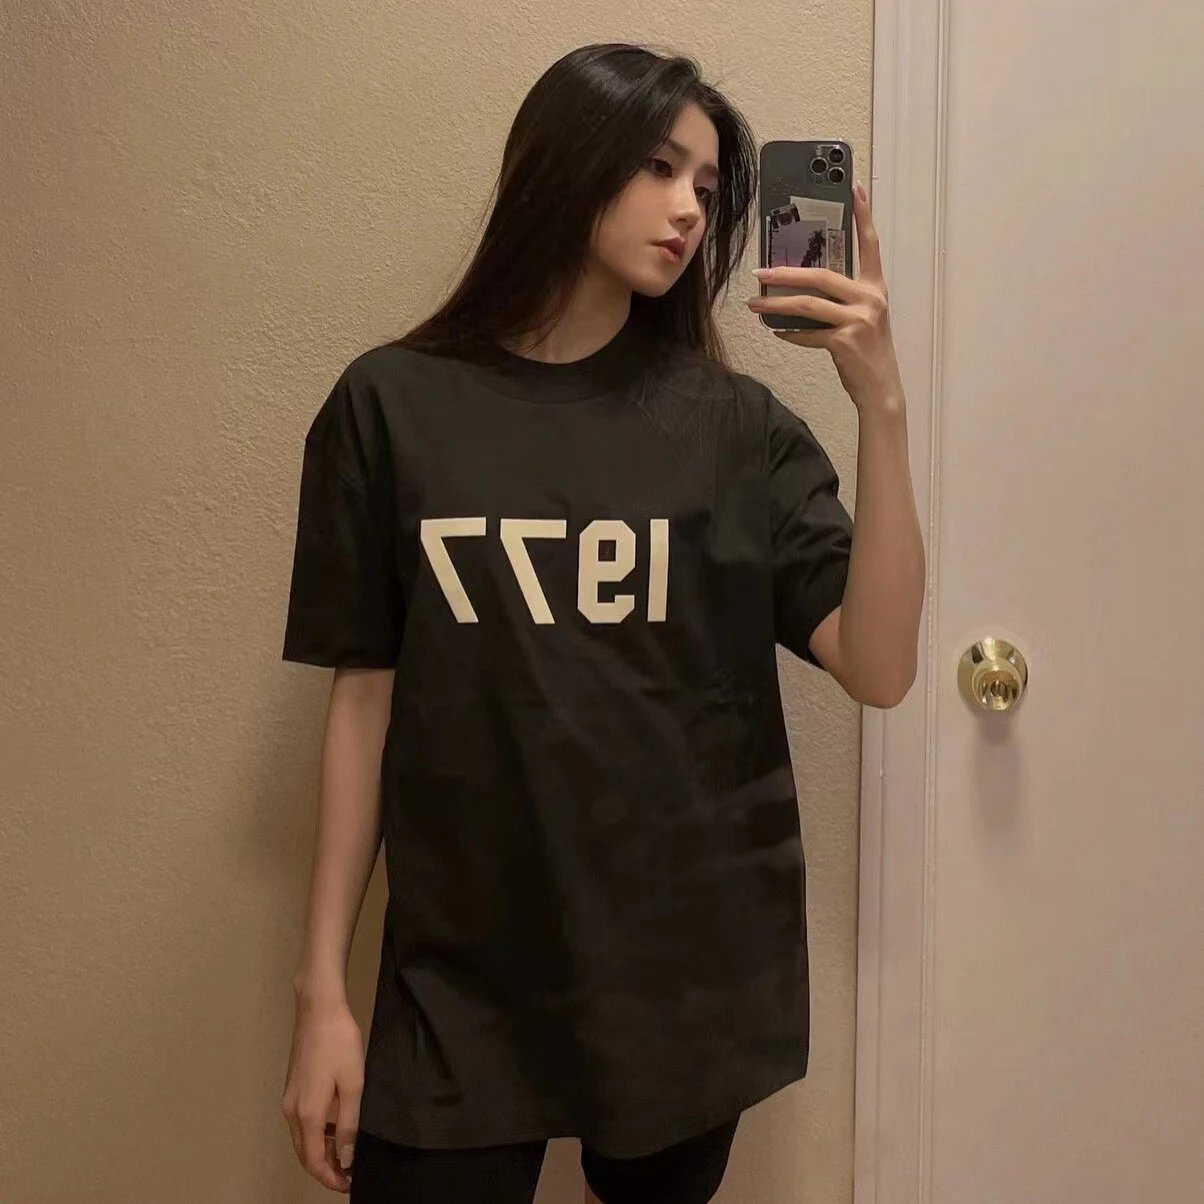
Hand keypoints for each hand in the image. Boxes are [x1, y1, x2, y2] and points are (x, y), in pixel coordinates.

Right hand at [281, 991, 364, 1192]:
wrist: (319, 1008)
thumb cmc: (340, 1044)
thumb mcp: (353, 1084)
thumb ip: (349, 1125)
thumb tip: (345, 1159)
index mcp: (308, 1114)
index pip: (314, 1161)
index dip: (330, 1178)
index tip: (348, 1185)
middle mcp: (292, 1111)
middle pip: (304, 1154)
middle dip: (325, 1169)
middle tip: (349, 1174)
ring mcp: (288, 1099)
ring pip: (302, 1139)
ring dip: (320, 1152)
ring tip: (345, 1155)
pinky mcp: (291, 1087)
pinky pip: (302, 1122)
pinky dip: (316, 1135)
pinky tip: (335, 1128)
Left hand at [747, 180, 903, 412]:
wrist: (881, 388)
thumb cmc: (867, 352)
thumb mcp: (862, 319)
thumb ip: (842, 300)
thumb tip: (801, 289)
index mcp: (875, 288)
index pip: (870, 245)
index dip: (863, 215)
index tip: (854, 187)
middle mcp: (870, 298)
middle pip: (821, 276)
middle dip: (786, 273)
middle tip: (759, 272)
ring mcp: (859, 320)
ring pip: (808, 304)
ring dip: (776, 305)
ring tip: (754, 304)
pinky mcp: (845, 341)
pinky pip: (808, 333)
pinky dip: (790, 333)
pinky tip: (778, 332)